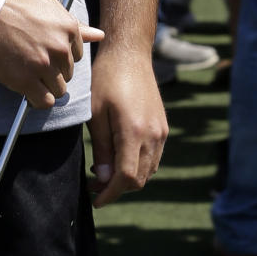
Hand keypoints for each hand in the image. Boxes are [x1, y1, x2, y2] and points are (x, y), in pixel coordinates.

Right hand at [0, 0, 103, 107]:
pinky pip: (44, 101)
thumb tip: (99, 35)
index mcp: (68, 29)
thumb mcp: (48, 6)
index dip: (59, 56)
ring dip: (44, 86)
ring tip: (27, 73)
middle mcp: (60, 48)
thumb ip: (75, 26)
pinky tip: (27, 89)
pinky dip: (37, 99)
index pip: (76, 56)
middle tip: (30, 60)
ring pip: (58, 90)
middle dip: (52, 71)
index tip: (43, 52)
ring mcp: (43, 65)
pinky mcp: (25, 79)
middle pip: (67, 73)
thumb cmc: (13, 3)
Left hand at [87, 47, 167, 206]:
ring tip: (103, 174)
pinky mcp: (162, 127)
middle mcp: (153, 135)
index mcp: (134, 132)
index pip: (127, 178)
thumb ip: (102, 148)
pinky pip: (154, 158)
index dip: (111, 194)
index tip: (96, 200)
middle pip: (139, 179)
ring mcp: (161, 132)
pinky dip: (138, 166)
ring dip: (128, 179)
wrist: (130, 55)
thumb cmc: (106, 79)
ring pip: (149, 171)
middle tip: (94, 186)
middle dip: (117, 189)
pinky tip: (119, 159)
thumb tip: (104, 179)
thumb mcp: (95, 113)